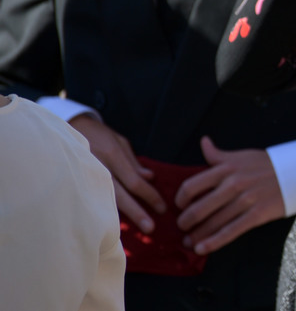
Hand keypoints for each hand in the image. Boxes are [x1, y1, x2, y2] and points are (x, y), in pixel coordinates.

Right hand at [71, 115, 165, 232]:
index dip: (149, 196)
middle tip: (150, 228)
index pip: (134, 182)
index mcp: (113, 155)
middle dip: (137, 213)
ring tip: (134, 230)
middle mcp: (99, 167)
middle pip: (120, 196)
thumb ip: (133, 162)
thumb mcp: (120, 142)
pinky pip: (93, 199)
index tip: (161, 208)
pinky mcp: (76, 182)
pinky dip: (104, 211)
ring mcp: (85, 176)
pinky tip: (112, 223)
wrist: (69, 129)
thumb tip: (149, 177)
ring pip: (105, 201)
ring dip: (121, 216)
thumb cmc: (99, 135)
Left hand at [175, 137, 284, 255]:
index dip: (180, 199)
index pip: (192, 186)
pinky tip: (201, 249)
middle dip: (185, 221)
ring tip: (188, 241)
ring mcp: (245, 200)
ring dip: (196, 235)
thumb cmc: (266, 165)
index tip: (179, 206)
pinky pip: (230, 231)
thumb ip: (218, 154)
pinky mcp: (256, 214)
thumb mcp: (241, 155)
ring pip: (213, 222)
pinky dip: (213, 242)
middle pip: (199, 208)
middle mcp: (233, 184)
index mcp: (226, 168)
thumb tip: (204, 142)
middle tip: (182, 227)